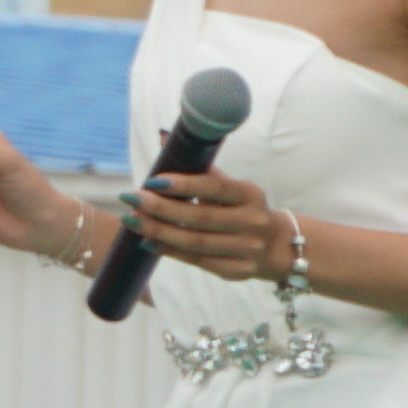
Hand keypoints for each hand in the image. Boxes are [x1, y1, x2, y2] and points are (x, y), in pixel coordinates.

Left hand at [128, 160, 295, 285]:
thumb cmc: (241, 209)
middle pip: (200, 218)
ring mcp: (246, 249)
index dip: (184, 185)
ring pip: (195, 242)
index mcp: (250, 195)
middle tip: (131, 198)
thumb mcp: (232, 188)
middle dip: (161, 208)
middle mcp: (252, 222)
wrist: (277, 246)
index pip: (215, 188)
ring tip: (131, 219)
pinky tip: (147, 241)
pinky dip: (169, 250)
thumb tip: (162, 137)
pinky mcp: (236, 270)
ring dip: (158, 231)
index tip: (152, 181)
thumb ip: (200, 169)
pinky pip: (196, 261)